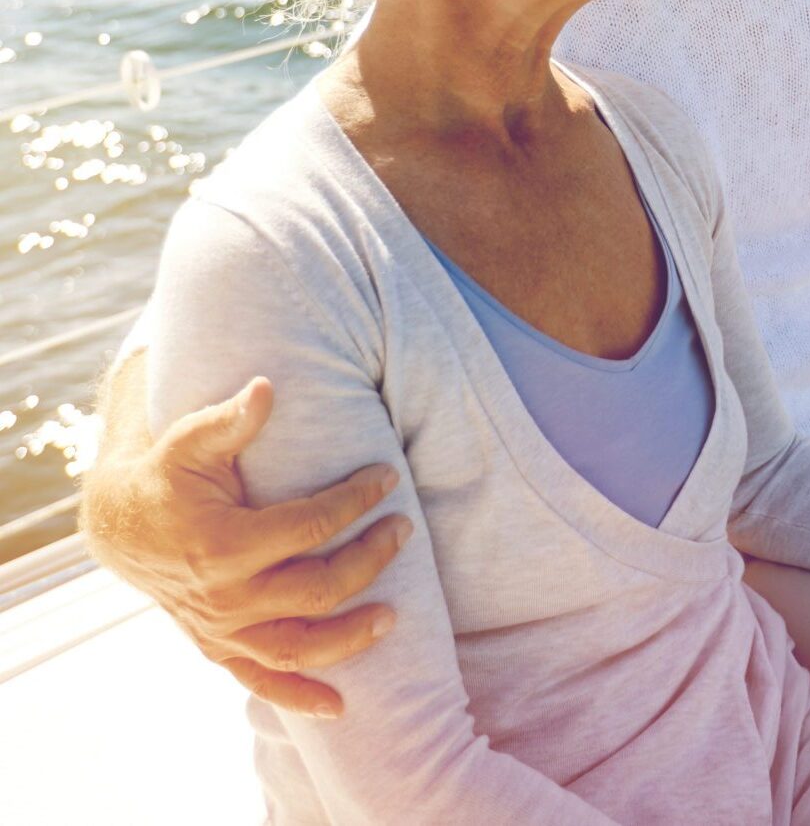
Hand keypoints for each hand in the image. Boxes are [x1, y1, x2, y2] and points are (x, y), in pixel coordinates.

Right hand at [83, 374, 410, 714]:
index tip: (387, 478)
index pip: (310, 525)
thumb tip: (268, 386)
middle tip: (404, 529)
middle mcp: (225, 596)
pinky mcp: (219, 647)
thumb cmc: (168, 473)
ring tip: (394, 616)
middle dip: (368, 560)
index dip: (354, 500)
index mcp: (223, 543)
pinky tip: (340, 705)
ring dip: (348, 637)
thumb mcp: (191, 439)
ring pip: (296, 646)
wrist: (122, 525)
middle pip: (316, 588)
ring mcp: (223, 628)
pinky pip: (261, 681)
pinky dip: (299, 697)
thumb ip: (231, 418)